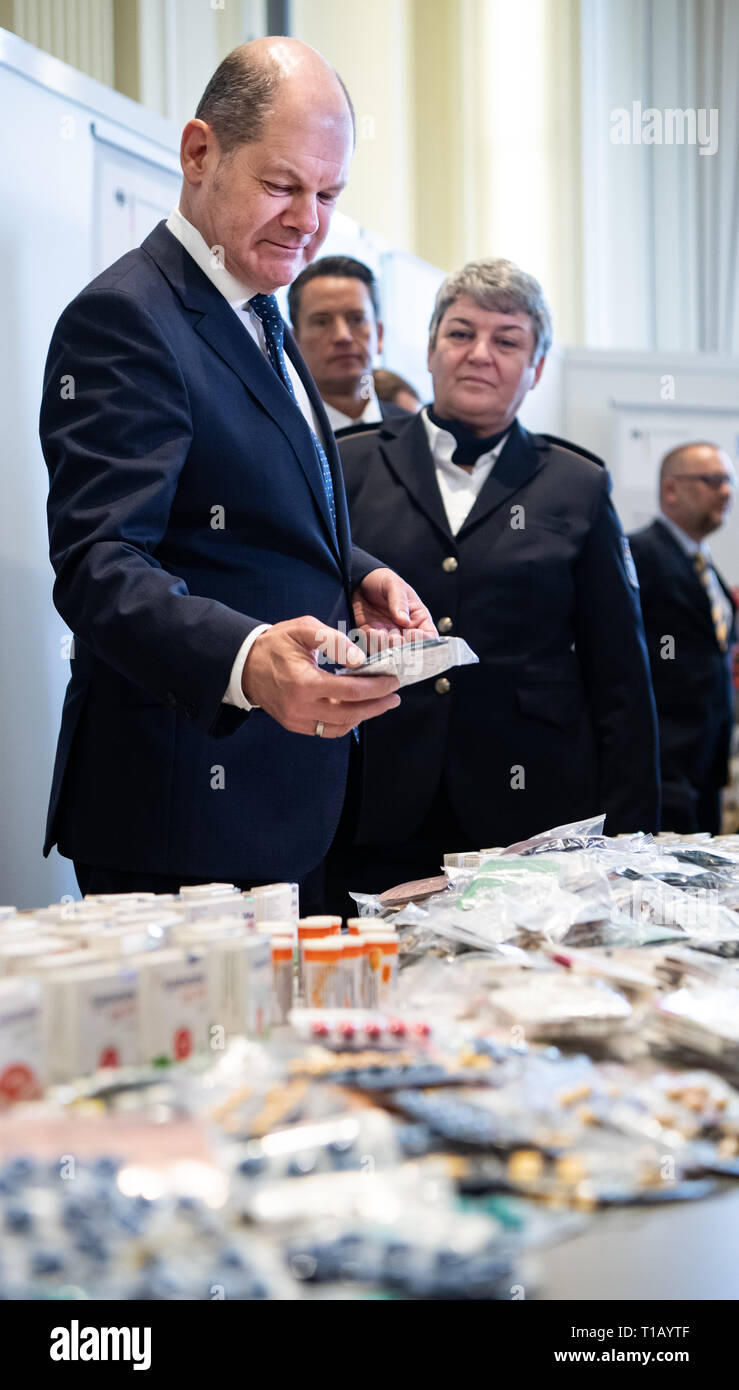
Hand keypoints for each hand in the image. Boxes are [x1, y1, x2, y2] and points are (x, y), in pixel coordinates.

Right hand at [241, 616, 400, 737]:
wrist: (244, 663)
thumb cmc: (276, 643)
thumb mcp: (304, 629)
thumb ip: (334, 641)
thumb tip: (360, 660)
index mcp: (303, 682)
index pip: (350, 691)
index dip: (377, 687)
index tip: (393, 680)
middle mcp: (300, 707)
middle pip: (350, 713)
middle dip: (377, 705)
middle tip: (394, 696)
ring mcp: (296, 720)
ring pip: (340, 727)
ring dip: (364, 716)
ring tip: (381, 703)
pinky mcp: (294, 725)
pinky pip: (326, 730)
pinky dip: (346, 722)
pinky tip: (358, 710)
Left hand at [352, 568, 436, 651]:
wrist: (360, 581)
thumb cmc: (384, 581)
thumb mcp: (395, 585)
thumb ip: (400, 602)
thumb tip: (405, 621)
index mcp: (418, 618)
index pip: (429, 635)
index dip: (424, 639)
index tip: (412, 634)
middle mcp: (405, 631)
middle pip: (410, 648)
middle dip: (403, 647)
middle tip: (395, 638)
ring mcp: (388, 635)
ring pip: (391, 650)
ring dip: (386, 646)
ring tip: (382, 635)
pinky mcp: (371, 636)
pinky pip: (372, 645)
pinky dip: (372, 642)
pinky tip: (371, 631)